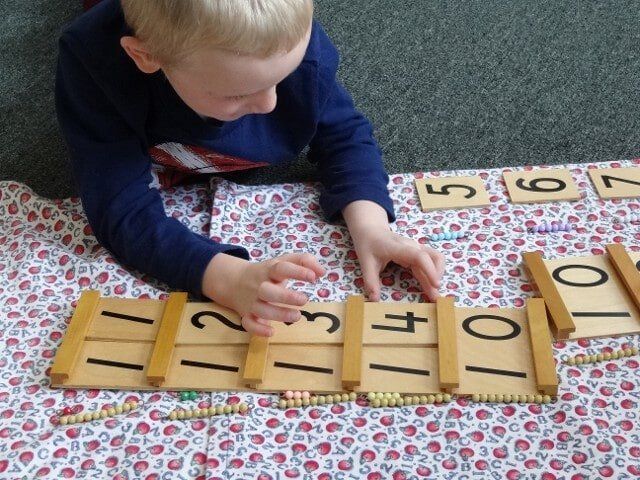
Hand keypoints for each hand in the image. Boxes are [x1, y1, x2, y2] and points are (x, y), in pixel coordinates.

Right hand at [202, 252, 324, 335]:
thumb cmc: (268, 273)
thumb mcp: (283, 261)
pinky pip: (248, 324)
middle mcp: (259, 285)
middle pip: (267, 291)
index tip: (313, 278)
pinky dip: (258, 330)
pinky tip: (272, 332)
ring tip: (297, 316)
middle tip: (304, 300)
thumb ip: (303, 261)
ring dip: (279, 314)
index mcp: (269, 270)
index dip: (297, 272)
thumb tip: (322, 272)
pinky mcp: (247, 315)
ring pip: (261, 310)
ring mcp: (252, 301)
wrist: (234, 281)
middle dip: (286, 296)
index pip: (281, 268)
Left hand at [354, 227, 444, 300]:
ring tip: (433, 292)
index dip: (429, 270)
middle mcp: (411, 246)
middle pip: (431, 259)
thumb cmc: (368, 245)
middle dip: (435, 278)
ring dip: (437, 274)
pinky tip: (430, 285)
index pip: (419, 256)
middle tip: (435, 298)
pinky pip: (430, 261)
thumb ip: (371, 281)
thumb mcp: (365, 263)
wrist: (371, 231)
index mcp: (398, 247)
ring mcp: (416, 248)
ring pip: (434, 258)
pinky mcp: (417, 252)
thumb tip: (374, 300)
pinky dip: (433, 272)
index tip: (435, 285)